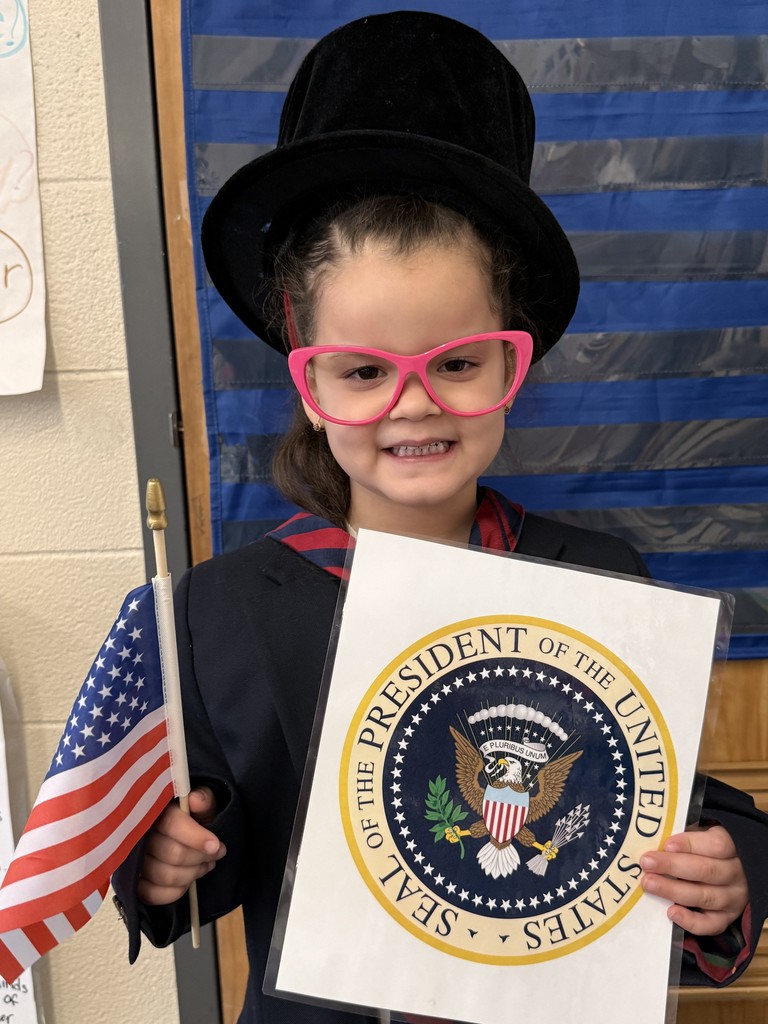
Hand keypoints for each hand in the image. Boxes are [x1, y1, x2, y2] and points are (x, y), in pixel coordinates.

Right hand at [137, 787, 225, 905]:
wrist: (184, 835)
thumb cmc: (192, 818)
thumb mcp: (202, 803)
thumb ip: (203, 799)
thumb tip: (196, 800)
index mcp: (156, 811)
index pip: (172, 825)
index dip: (196, 837)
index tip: (216, 845)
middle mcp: (139, 835)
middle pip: (173, 854)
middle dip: (200, 857)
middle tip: (216, 854)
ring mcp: (134, 861)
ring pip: (165, 875)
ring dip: (192, 874)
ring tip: (205, 865)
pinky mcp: (133, 884)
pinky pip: (152, 894)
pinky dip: (176, 891)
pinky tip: (188, 881)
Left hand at [640, 825, 747, 935]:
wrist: (728, 871)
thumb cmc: (707, 847)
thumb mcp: (703, 833)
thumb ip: (687, 834)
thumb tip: (657, 838)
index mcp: (734, 848)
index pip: (717, 845)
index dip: (690, 844)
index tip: (666, 845)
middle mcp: (738, 874)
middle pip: (707, 870)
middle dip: (673, 866)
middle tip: (647, 862)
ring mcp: (734, 898)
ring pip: (705, 897)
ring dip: (673, 891)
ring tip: (649, 884)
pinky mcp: (728, 918)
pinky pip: (712, 925)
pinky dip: (691, 921)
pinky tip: (671, 912)